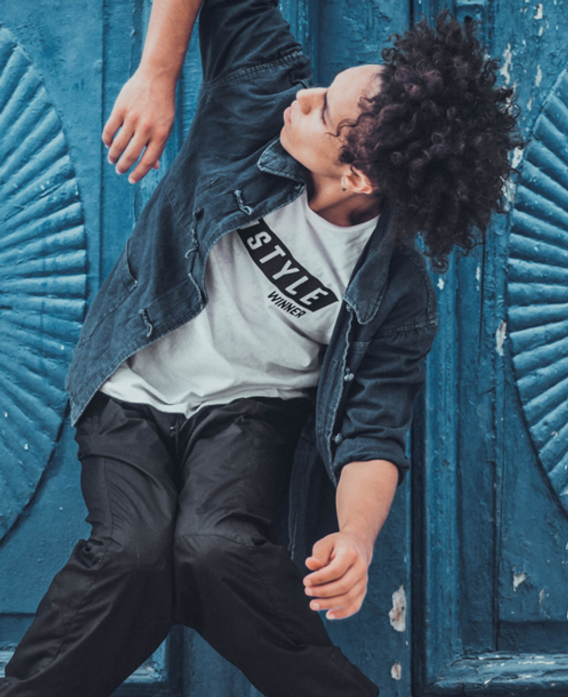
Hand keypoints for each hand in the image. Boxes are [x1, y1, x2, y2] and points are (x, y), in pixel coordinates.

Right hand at [102, 67, 175, 183]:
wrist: (156, 78)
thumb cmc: (163, 106)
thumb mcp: (166, 127)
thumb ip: (159, 146)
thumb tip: (154, 167)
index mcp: (160, 135)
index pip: (148, 162)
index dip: (139, 174)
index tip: (131, 180)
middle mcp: (146, 128)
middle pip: (131, 155)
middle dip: (123, 167)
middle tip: (119, 171)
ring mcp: (132, 118)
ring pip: (118, 144)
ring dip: (114, 156)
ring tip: (113, 160)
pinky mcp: (120, 108)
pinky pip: (110, 130)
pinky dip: (108, 140)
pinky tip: (109, 145)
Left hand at [303, 531, 370, 619]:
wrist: (357, 545)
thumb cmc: (337, 545)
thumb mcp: (326, 543)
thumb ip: (318, 554)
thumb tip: (310, 564)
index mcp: (351, 554)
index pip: (336, 570)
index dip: (320, 578)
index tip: (306, 581)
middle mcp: (360, 568)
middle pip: (342, 586)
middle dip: (322, 592)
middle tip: (307, 591)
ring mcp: (363, 581)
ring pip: (348, 598)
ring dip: (329, 604)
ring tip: (313, 604)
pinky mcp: (363, 590)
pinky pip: (355, 605)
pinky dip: (342, 613)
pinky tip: (328, 615)